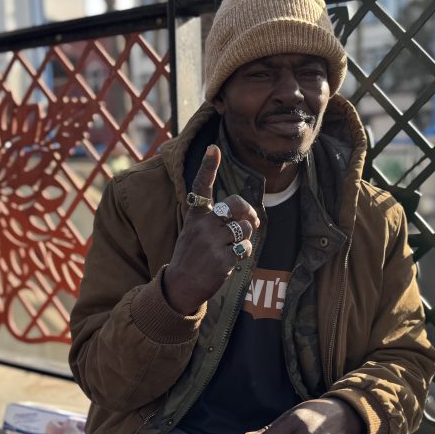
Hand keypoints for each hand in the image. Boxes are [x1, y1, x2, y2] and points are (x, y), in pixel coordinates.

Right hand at [163, 145, 259, 314]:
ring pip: (245, 229)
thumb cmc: (192, 254)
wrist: (181, 284)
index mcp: (195, 215)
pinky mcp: (222, 260)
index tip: (213, 149)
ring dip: (244, 238)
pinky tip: (228, 262)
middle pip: (237, 205)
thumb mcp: (195, 230)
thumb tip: (250, 217)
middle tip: (253, 222)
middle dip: (249, 212)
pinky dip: (242, 255)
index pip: (201, 187)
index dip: (208, 167)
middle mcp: (203, 225)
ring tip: (229, 248)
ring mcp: (212, 242)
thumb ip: (216, 219)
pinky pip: (245, 249)